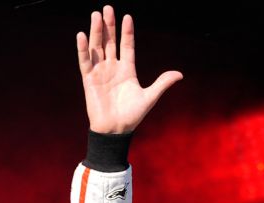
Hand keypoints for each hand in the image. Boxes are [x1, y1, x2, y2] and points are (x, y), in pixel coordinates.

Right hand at [77, 5, 182, 134]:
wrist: (115, 130)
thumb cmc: (132, 116)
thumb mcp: (150, 97)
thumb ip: (162, 83)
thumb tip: (180, 74)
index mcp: (128, 70)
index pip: (127, 46)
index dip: (127, 32)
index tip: (127, 16)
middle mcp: (113, 68)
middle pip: (111, 42)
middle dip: (109, 25)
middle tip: (107, 8)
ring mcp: (100, 72)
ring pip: (98, 47)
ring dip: (97, 31)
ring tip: (96, 15)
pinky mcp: (89, 79)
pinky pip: (85, 61)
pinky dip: (83, 48)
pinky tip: (82, 34)